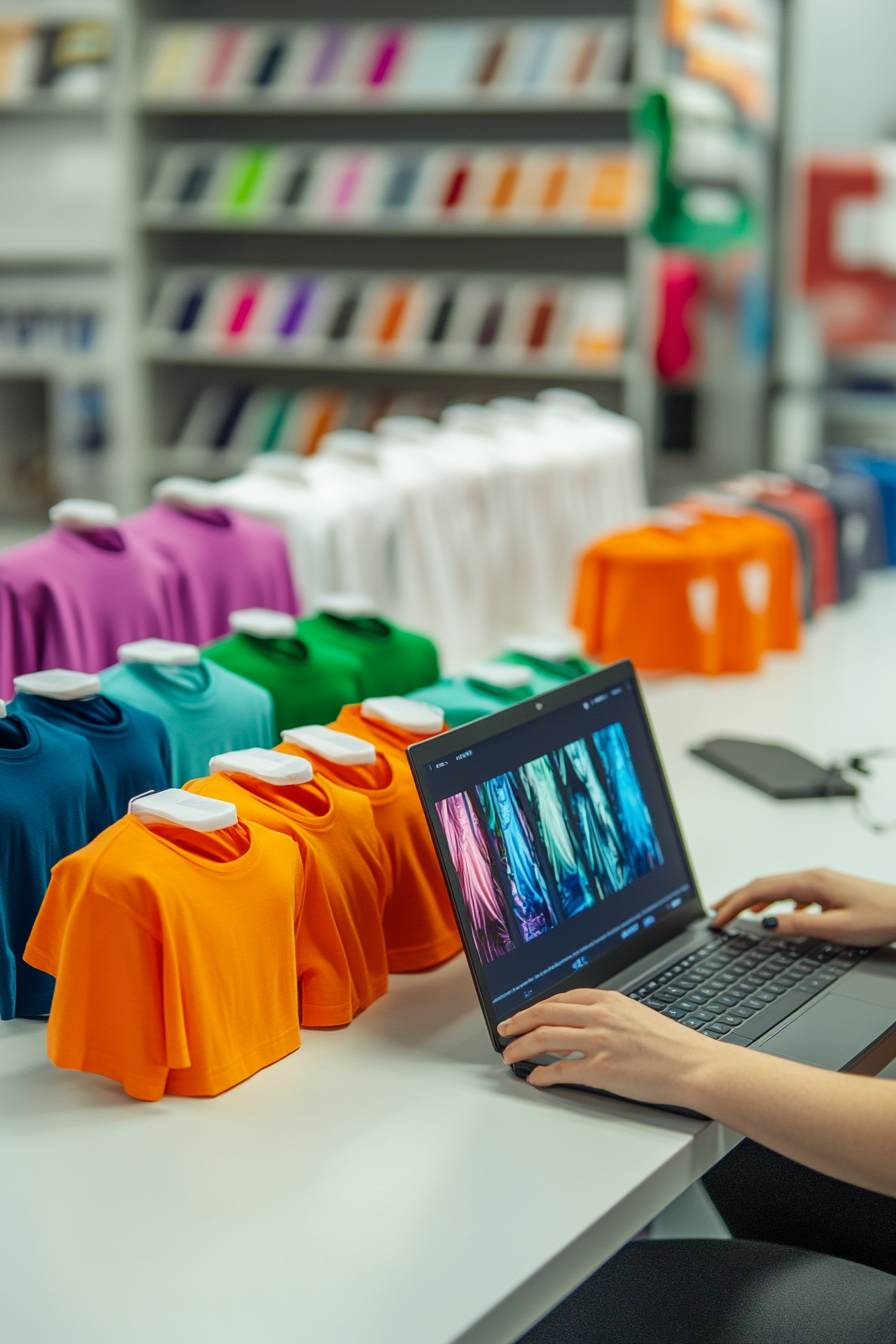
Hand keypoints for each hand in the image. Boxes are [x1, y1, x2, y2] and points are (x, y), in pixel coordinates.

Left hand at [498, 988, 721, 1105]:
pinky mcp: (602, 1069)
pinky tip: (536, 1078)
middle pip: (545, 1013)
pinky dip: (542, 1074)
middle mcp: (600, 1016)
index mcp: (609, 1000)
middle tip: (504, 1030)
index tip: (524, 1013)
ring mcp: (599, 1042)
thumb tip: (583, 1024)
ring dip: (521, 1047)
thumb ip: (609, 1016)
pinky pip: (561, 1069)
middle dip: (518, 1022)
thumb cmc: (673, 1046)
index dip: (536, 1006)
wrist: (696, 1065)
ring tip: (510, 1054)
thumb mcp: (638, 1016)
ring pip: (545, 1038)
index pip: (561, 997)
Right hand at [711, 868, 895, 945]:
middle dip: (735, 897)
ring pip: (776, 886)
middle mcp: (812, 876)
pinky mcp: (828, 888)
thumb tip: (764, 923)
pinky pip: (791, 892)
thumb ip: (799, 925)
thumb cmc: (882, 917)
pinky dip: (773, 901)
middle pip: (763, 883)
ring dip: (752, 898)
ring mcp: (820, 880)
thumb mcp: (838, 928)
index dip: (733, 904)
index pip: (759, 889)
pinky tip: (774, 914)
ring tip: (734, 911)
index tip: (716, 919)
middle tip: (714, 912)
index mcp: (811, 882)